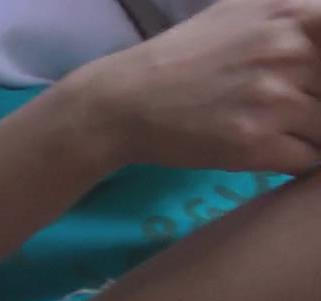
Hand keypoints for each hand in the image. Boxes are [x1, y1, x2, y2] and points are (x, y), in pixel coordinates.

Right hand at [71, 0, 320, 173]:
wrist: (124, 100)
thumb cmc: (184, 55)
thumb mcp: (243, 10)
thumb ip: (297, 16)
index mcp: (293, 15)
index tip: (314, 84)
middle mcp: (291, 52)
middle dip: (319, 103)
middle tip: (291, 108)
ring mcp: (274, 100)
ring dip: (310, 134)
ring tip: (278, 128)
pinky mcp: (255, 143)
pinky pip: (309, 160)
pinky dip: (295, 159)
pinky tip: (268, 148)